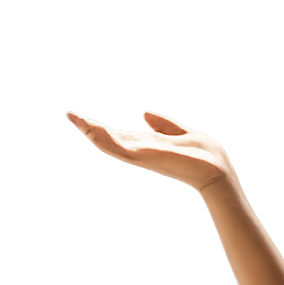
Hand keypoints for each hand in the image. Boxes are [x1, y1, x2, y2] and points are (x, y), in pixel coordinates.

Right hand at [66, 110, 232, 192]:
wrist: (214, 170)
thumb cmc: (201, 154)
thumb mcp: (179, 131)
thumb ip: (162, 124)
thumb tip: (144, 114)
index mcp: (146, 144)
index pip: (118, 134)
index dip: (101, 126)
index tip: (83, 117)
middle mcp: (140, 150)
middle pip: (108, 137)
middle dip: (89, 128)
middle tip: (70, 116)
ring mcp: (140, 155)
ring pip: (110, 142)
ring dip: (91, 131)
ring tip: (75, 119)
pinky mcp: (144, 157)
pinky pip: (120, 147)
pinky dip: (105, 139)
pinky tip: (93, 130)